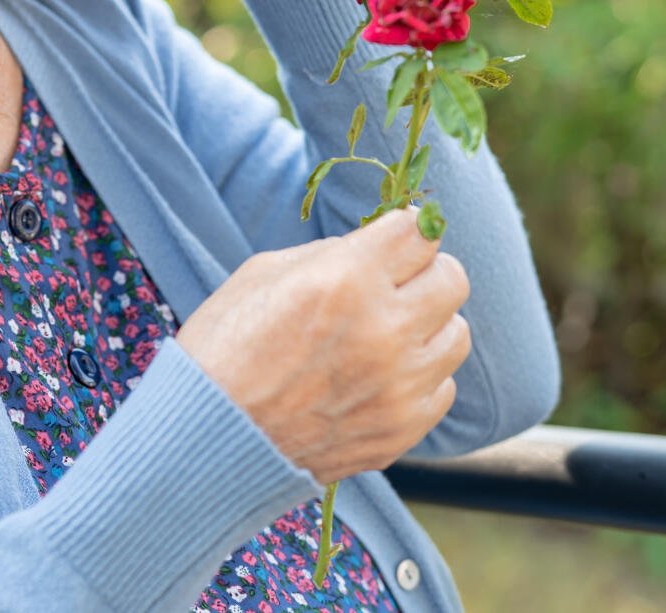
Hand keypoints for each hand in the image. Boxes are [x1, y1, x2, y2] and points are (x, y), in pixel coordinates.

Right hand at [175, 208, 471, 482]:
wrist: (208, 438)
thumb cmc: (223, 346)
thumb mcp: (263, 273)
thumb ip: (332, 254)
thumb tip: (379, 248)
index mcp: (346, 279)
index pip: (420, 232)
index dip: (407, 228)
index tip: (398, 236)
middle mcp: (384, 330)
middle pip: (453, 278)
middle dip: (426, 271)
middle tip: (398, 280)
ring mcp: (399, 387)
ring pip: (457, 334)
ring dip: (429, 325)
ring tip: (390, 332)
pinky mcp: (402, 430)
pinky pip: (443, 387)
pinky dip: (418, 376)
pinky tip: (380, 376)